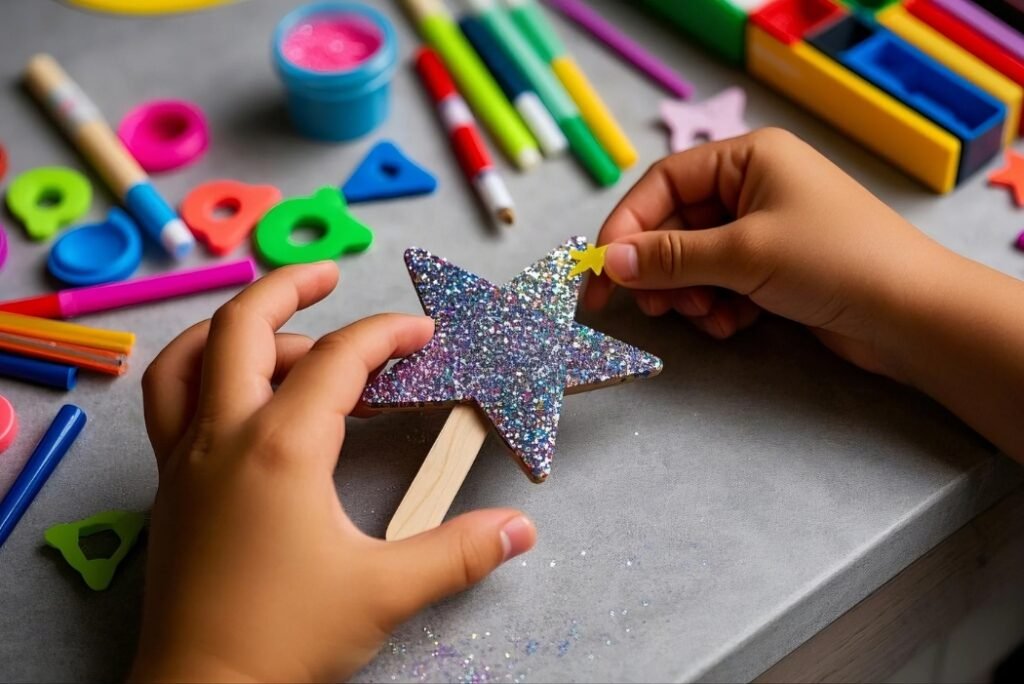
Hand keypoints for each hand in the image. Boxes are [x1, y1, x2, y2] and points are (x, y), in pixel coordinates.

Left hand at [131, 263, 535, 682]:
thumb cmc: (285, 640)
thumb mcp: (384, 593)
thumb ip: (459, 552)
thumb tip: (520, 530)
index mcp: (281, 448)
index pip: (340, 360)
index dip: (388, 335)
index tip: (423, 334)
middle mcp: (224, 437)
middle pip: (242, 327)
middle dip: (288, 287)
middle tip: (330, 275)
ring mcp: (186, 460)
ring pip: (190, 359)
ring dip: (235, 329)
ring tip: (285, 334)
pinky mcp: (171, 488)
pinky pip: (170, 403)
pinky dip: (200, 373)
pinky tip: (237, 396)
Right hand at [585, 127, 952, 380]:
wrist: (912, 315)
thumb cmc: (833, 261)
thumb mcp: (742, 253)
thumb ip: (669, 257)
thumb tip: (608, 261)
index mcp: (749, 158)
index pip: (663, 183)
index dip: (626, 226)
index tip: (601, 270)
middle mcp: (754, 187)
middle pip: (676, 225)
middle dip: (661, 269)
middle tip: (649, 307)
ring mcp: (765, 229)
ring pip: (695, 260)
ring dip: (689, 294)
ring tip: (705, 316)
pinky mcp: (774, 269)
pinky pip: (721, 283)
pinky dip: (717, 307)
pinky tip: (732, 324)